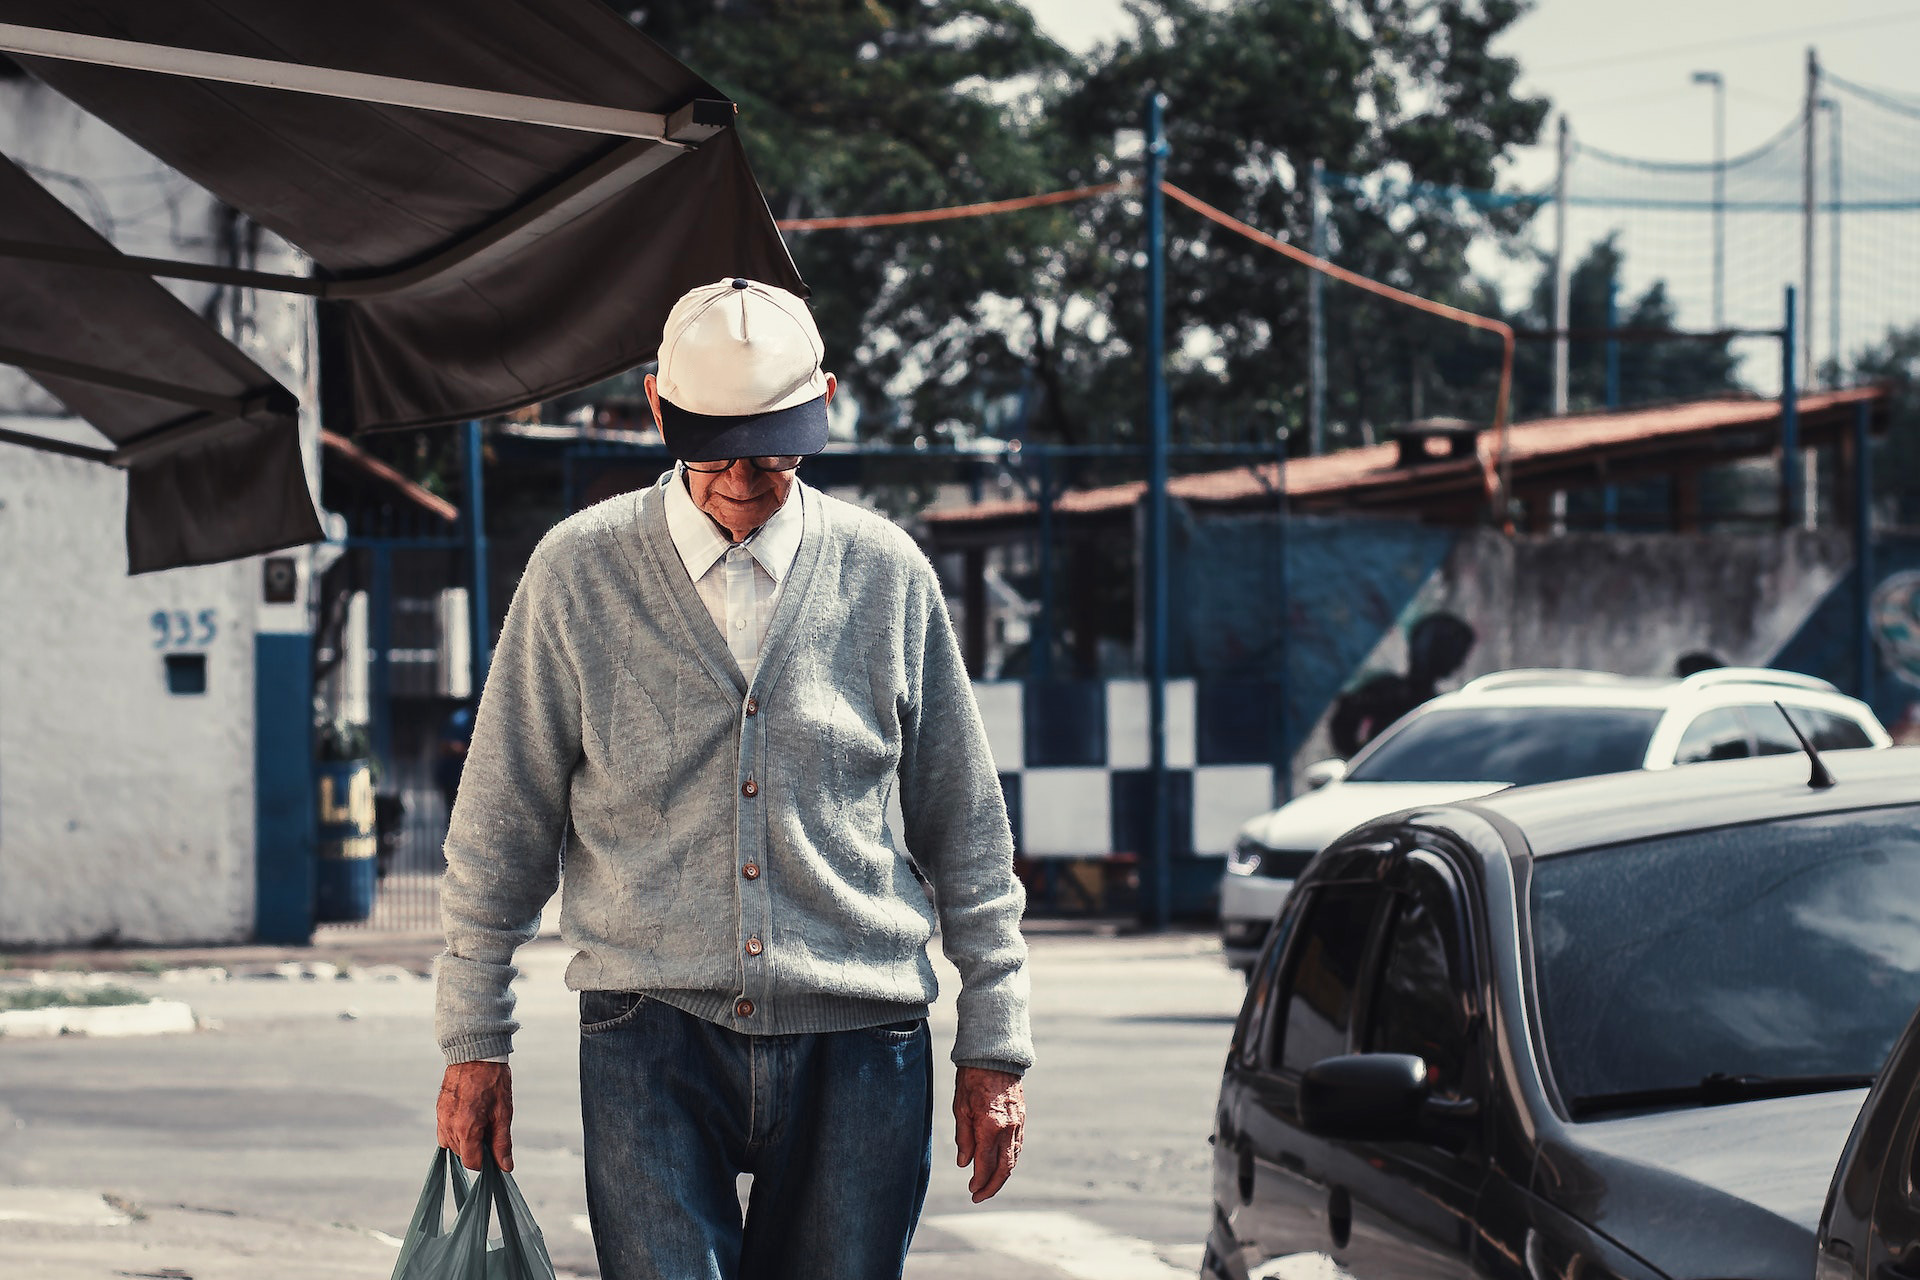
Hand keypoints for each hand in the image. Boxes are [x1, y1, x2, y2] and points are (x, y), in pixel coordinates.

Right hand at [437, 1061, 512, 1171]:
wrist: (476, 1053)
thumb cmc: (493, 1081)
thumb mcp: (503, 1112)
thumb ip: (502, 1142)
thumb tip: (505, 1167)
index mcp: (466, 1128)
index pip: (471, 1162)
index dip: (486, 1160)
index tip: (494, 1149)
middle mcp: (449, 1126)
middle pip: (461, 1154)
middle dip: (476, 1148)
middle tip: (490, 1127)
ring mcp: (441, 1117)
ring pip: (451, 1144)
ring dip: (466, 1140)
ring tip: (481, 1119)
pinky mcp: (439, 1109)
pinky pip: (444, 1130)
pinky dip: (456, 1130)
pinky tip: (469, 1116)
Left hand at [953, 1066, 1023, 1202]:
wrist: (995, 1055)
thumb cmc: (972, 1079)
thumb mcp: (960, 1108)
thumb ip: (964, 1138)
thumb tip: (964, 1164)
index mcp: (990, 1127)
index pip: (985, 1164)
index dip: (978, 1181)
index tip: (971, 1191)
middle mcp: (1008, 1128)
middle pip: (1004, 1168)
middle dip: (992, 1186)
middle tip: (979, 1196)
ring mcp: (1018, 1124)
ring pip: (1013, 1159)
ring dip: (1002, 1176)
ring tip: (988, 1185)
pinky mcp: (1022, 1118)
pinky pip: (1017, 1146)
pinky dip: (1009, 1160)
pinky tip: (1000, 1165)